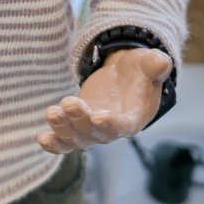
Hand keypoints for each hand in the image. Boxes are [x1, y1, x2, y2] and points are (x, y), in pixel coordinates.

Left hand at [37, 48, 171, 153]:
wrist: (125, 77)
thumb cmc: (140, 71)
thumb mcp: (150, 64)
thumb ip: (156, 65)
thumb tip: (161, 61)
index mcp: (133, 118)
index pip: (122, 126)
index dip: (111, 124)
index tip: (98, 117)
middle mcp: (112, 130)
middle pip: (95, 134)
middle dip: (80, 121)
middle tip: (68, 102)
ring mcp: (93, 130)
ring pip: (77, 138)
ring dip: (63, 129)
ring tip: (51, 112)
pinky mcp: (77, 125)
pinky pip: (65, 140)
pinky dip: (54, 143)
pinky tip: (42, 139)